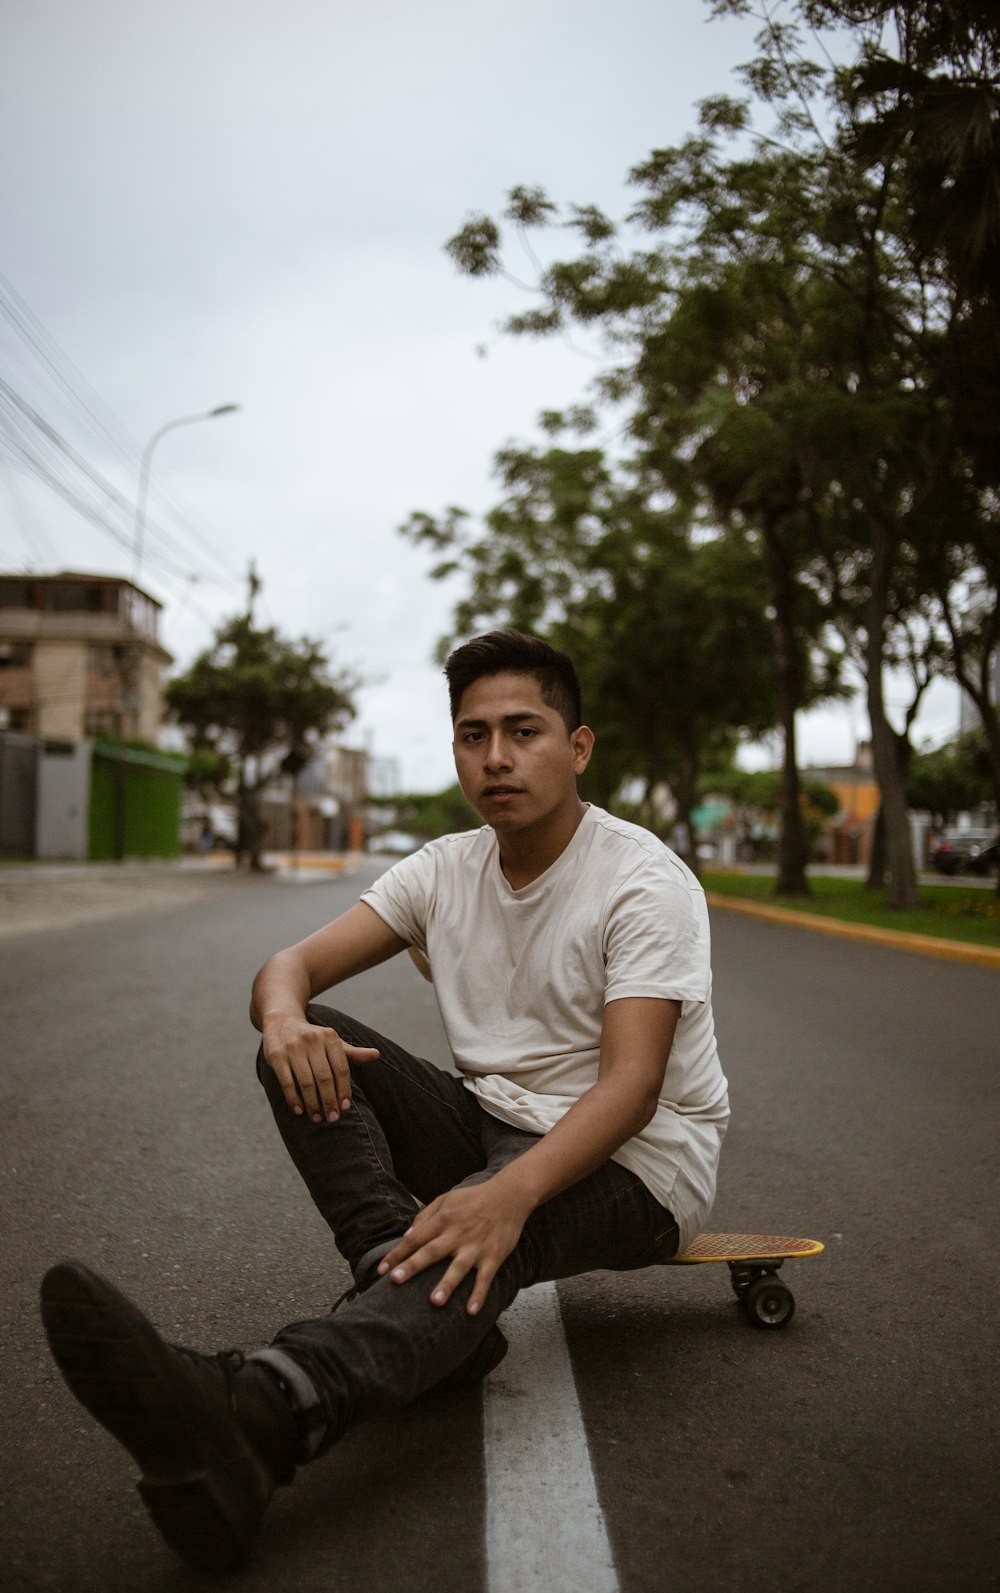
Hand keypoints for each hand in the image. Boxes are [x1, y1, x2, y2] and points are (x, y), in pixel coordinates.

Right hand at [262, 1015, 377, 1122]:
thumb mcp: (332, 1042)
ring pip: (306, 1082)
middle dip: (329, 1101)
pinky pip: (287, 1082)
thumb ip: (352, 1052)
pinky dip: (294, 1099)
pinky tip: (299, 1111)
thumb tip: (376, 1055)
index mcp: (329, 1037)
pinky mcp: (276, 1056)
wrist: (282, 1022)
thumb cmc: (313, 1039)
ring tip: (317, 1118)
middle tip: (332, 1118)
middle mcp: (312, 1040)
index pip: (341, 1068)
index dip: (344, 1090)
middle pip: (324, 1078)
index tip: (345, 1108)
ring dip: (312, 1104)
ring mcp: (293, 1047)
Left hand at [379, 1181, 530, 1314]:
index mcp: (443, 1219)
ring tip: (434, 1302)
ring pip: (458, 1267)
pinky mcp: (493, 1256)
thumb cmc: (473, 1198)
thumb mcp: (446, 1199)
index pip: (415, 1238)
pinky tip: (471, 1311)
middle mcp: (457, 1234)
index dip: (397, 1254)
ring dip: (446, 1284)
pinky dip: (479, 1294)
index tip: (381, 1271)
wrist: (510, 1195)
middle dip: (413, 1267)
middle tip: (396, 1281)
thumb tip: (406, 1236)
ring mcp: (476, 1247)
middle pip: (432, 1252)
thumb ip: (424, 1216)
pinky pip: (485, 1278)